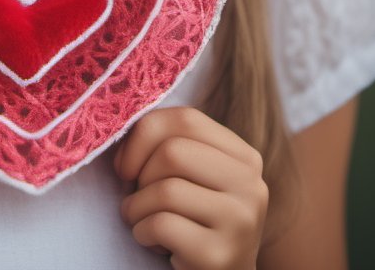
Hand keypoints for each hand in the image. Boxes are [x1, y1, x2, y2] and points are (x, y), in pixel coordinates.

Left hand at [114, 106, 267, 269]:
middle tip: (137, 196)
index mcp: (245, 158)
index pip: (186, 119)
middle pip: (173, 152)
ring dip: (136, 207)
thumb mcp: (196, 176)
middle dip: (140, 175)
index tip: (126, 162)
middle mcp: (250, 186)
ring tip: (142, 220)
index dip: (143, 134)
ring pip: (165, 190)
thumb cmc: (196, 220)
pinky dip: (142, 232)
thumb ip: (173, 144)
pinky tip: (152, 241)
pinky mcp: (218, 255)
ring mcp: (239, 222)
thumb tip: (123, 137)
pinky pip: (162, 225)